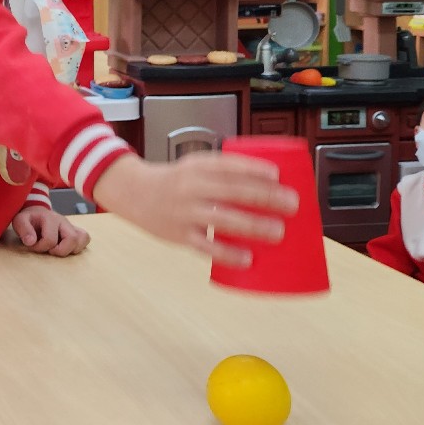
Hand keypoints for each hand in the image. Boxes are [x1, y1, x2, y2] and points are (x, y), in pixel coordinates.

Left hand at [11, 206, 89, 256]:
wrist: (36, 211)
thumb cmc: (28, 218)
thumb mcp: (20, 220)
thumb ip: (23, 229)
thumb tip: (31, 241)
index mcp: (49, 218)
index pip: (50, 240)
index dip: (40, 247)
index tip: (33, 246)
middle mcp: (63, 221)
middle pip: (72, 239)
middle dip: (60, 251)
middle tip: (49, 251)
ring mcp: (71, 226)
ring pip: (82, 238)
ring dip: (71, 249)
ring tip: (58, 249)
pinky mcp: (75, 230)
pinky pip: (85, 238)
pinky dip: (78, 246)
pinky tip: (66, 248)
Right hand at [91, 153, 297, 266]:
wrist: (132, 193)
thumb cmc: (172, 181)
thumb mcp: (193, 166)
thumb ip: (223, 174)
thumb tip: (267, 186)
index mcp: (196, 167)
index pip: (229, 166)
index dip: (254, 169)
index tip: (278, 176)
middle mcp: (191, 187)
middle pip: (233, 191)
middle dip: (265, 197)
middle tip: (291, 204)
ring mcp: (185, 212)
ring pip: (224, 219)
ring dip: (254, 225)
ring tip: (278, 231)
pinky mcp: (179, 235)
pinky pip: (206, 246)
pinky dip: (227, 253)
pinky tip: (247, 258)